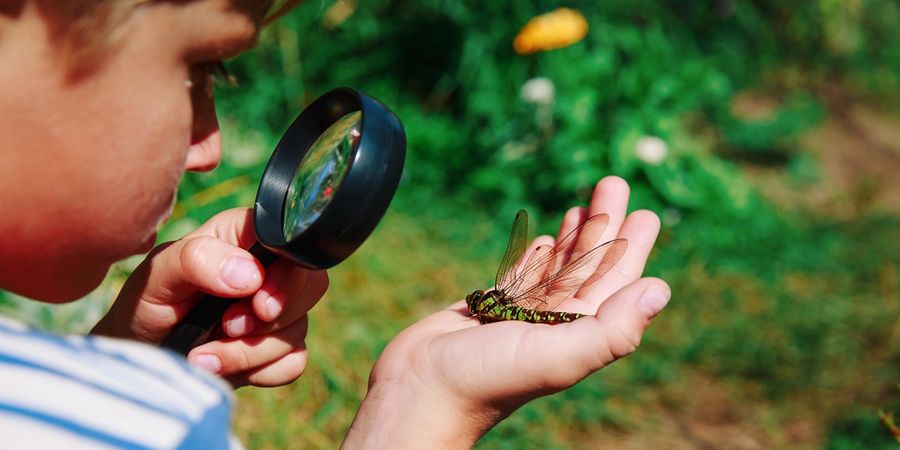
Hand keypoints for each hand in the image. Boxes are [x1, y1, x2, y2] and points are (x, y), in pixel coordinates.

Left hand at [92, 207, 327, 387]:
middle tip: (227, 326)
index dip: (286, 275)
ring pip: (298, 330)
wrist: (140, 354)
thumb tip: (251, 276)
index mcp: (246, 236)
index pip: (293, 241)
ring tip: (203, 356)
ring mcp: (279, 309)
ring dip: (248, 352)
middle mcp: (270, 268)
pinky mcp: (278, 347)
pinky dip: (258, 371)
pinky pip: (293, 361)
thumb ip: (199, 260)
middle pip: (311, 286)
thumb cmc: (147, 302)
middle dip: (269, 319)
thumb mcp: (159, 274)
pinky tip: (222, 367)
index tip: (258, 304)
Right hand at [342, 177, 668, 448]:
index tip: (645, 212)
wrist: (420, 391)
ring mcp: (521, 315)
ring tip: (583, 202)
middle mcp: (554, 322)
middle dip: (603, 226)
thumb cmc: (486, 379)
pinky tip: (547, 240)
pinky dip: (537, 256)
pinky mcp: (490, 309)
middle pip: (588, 265)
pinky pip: (522, 276)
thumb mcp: (557, 355)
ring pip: (557, 267)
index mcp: (577, 332)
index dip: (632, 246)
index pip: (614, 281)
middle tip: (614, 183)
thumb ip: (611, 329)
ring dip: (574, 235)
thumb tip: (661, 289)